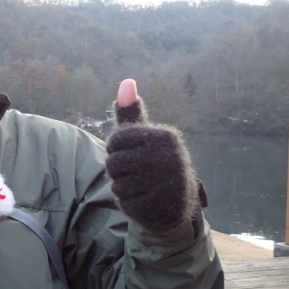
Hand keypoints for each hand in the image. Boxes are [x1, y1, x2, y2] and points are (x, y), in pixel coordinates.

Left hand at [105, 79, 198, 234]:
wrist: (175, 205)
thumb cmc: (152, 164)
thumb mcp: (144, 137)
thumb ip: (131, 113)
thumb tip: (126, 82)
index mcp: (165, 137)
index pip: (115, 140)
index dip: (115, 150)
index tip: (130, 154)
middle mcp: (170, 158)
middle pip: (113, 163)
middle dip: (117, 171)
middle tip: (136, 173)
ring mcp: (166, 184)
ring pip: (117, 184)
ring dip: (122, 187)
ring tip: (140, 186)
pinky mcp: (159, 207)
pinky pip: (124, 202)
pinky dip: (128, 203)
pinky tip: (143, 200)